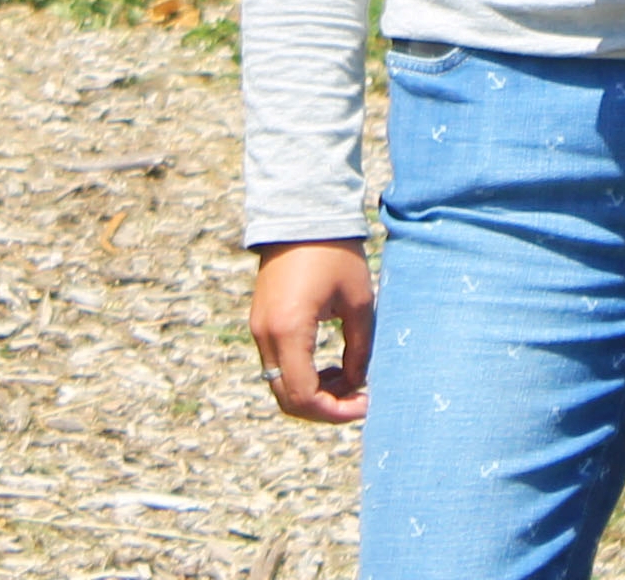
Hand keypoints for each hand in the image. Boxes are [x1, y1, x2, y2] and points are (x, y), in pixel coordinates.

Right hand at [249, 240, 372, 422]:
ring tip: (349, 379)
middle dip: (325, 408)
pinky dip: (302, 374)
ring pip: (280, 384)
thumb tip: (359, 382)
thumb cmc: (335, 253)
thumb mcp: (358, 301)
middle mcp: (266, 334)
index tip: (365, 404)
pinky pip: (278, 364)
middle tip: (358, 399)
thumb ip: (359, 348)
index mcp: (289, 330)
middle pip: (288, 399)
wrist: (301, 213)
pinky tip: (329, 366)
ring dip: (313, 392)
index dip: (336, 411)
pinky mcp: (261, 321)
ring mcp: (259, 328)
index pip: (304, 397)